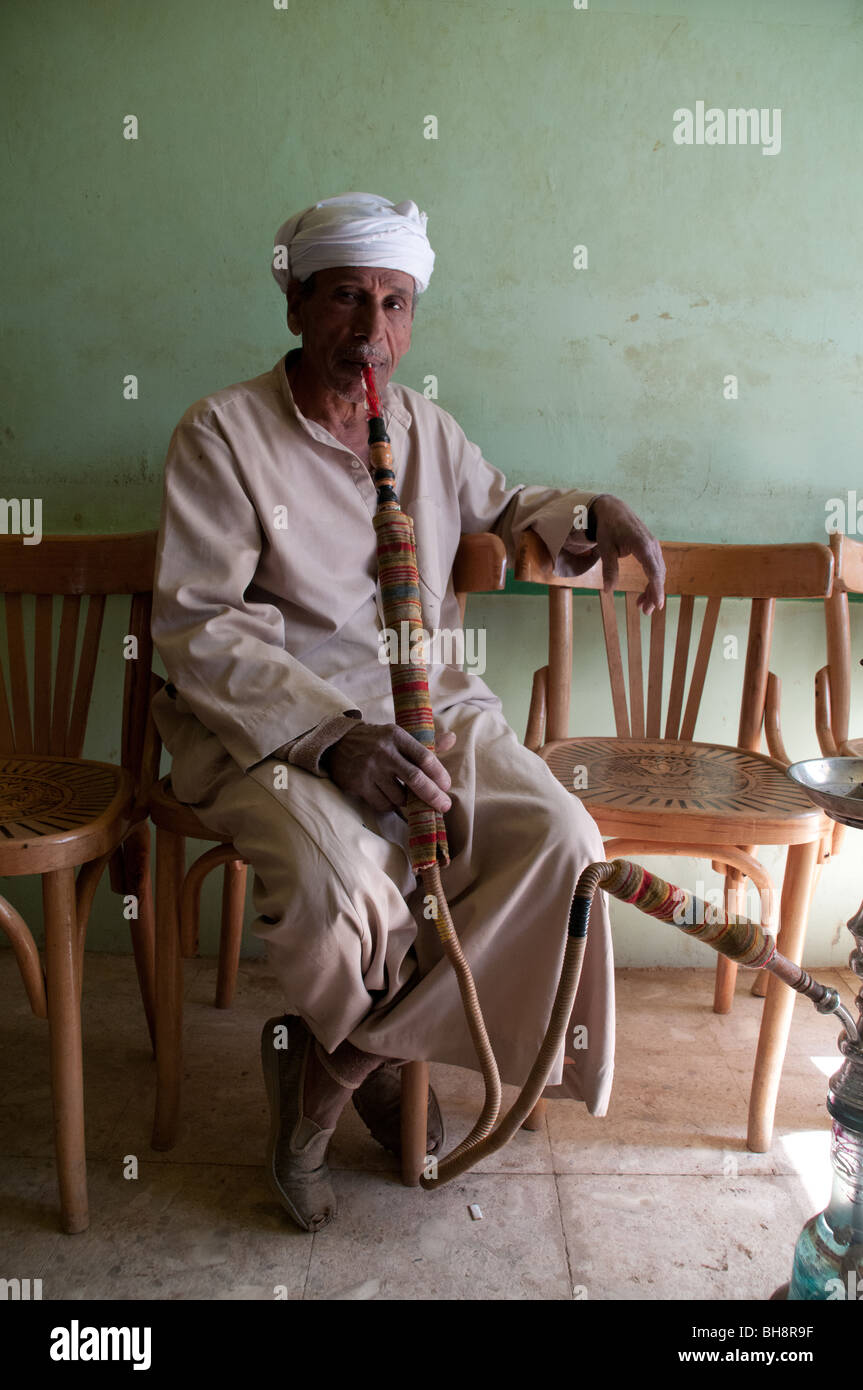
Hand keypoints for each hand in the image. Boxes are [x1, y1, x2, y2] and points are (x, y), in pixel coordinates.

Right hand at [324, 721, 457, 814]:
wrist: (338, 743)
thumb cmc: (375, 741)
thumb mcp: (397, 736)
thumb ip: (425, 742)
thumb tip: (452, 739)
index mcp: (397, 736)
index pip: (424, 756)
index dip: (439, 773)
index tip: (446, 785)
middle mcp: (384, 751)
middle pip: (415, 778)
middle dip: (432, 795)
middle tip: (444, 806)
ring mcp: (370, 769)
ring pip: (399, 796)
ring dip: (407, 801)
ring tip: (406, 797)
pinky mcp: (359, 784)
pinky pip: (383, 804)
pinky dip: (390, 805)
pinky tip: (389, 798)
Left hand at [565, 495, 664, 614]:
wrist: (613, 510)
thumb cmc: (608, 528)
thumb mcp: (605, 548)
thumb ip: (609, 569)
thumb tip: (608, 590)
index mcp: (642, 545)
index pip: (653, 571)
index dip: (656, 589)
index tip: (658, 604)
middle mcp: (652, 545)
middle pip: (658, 574)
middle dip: (653, 594)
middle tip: (645, 612)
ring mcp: (654, 546)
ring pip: (658, 573)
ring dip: (652, 590)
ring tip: (642, 606)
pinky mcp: (651, 548)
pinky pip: (655, 567)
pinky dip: (652, 581)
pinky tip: (644, 594)